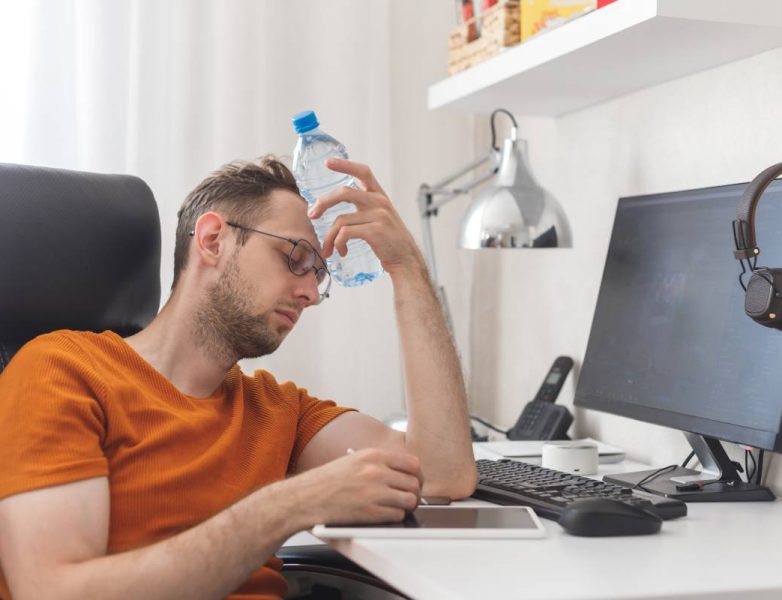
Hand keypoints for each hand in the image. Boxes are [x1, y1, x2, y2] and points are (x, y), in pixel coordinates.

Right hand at [290, 448, 422, 525]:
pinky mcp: (371, 512)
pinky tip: (387, 514)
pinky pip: (397, 515)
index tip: (415, 480)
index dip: (417, 475)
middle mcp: (377, 471)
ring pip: (410, 500)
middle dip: (414, 492)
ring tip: (399, 506)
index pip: (412, 463)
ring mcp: (375, 492)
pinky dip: (396, 516)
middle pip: (414, 483)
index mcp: (373, 455)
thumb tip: (400, 470)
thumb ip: (377, 462)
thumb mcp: (354, 459)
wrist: (306, 497)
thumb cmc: (327, 480)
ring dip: (407, 505)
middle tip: (409, 496)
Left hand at [307, 159, 424, 276]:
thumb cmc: (389, 242)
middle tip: (312, 215)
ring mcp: (379, 216)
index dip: (345, 165)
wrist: (406, 260)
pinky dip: (338, 243)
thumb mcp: (381, 219)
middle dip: (323, 203)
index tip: (328, 162)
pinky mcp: (375, 231)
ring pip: (340, 220)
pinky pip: (345, 233)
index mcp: (380, 196)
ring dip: (329, 237)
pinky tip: (342, 251)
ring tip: (328, 249)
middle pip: (344, 192)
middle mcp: (380, 202)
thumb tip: (336, 212)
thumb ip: (365, 210)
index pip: (363, 172)